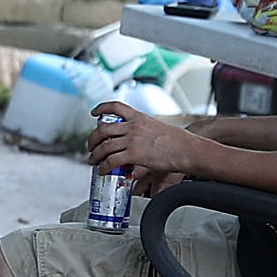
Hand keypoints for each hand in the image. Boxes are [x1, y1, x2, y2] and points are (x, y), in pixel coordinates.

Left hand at [84, 104, 204, 185]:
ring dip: (94, 155)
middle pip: (103, 129)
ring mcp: (132, 140)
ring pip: (104, 146)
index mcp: (139, 117)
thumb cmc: (177, 140)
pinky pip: (111, 161)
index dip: (101, 108)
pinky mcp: (134, 155)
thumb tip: (137, 140)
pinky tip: (102, 170)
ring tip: (92, 160)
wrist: (186, 148)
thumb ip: (144, 130)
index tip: (94, 113)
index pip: (115, 106)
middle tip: (90, 146)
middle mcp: (133, 126)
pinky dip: (103, 167)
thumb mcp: (157, 127)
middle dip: (92, 139)